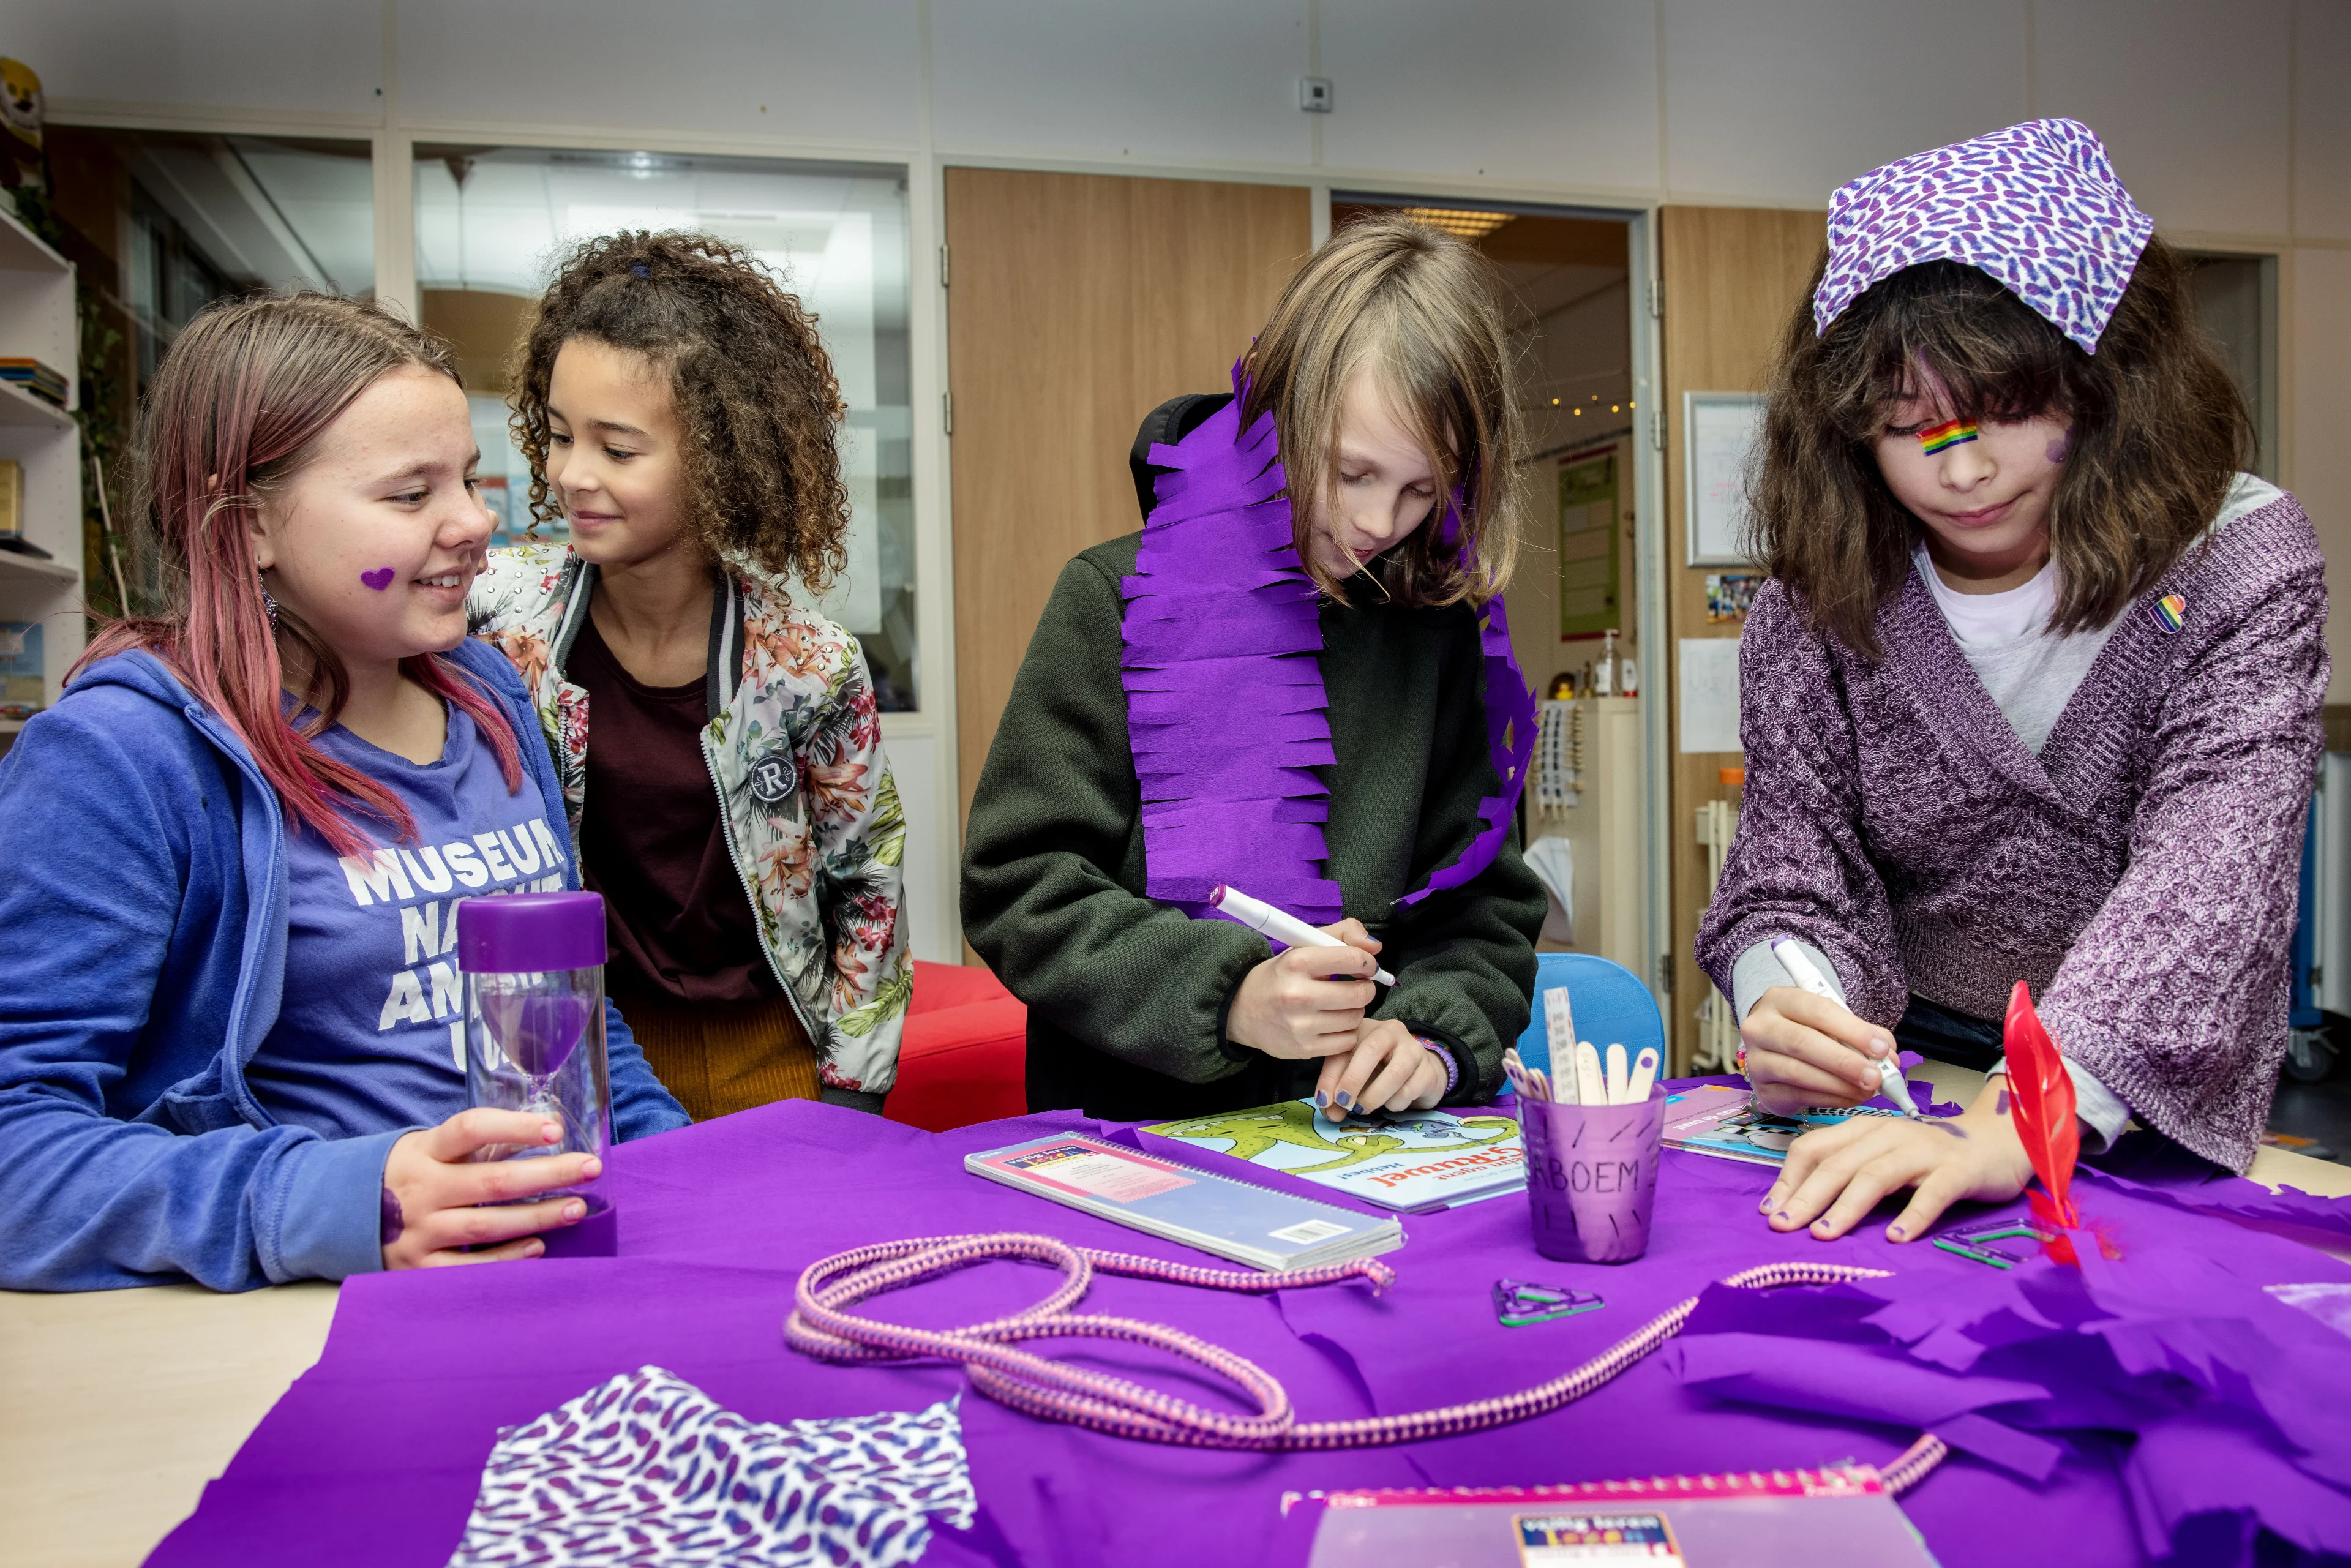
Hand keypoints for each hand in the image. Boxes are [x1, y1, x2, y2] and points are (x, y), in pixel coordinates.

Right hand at [380, 1109, 601, 1270]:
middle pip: (493, 1181)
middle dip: (548, 1174)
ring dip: (537, 1217)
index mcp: (426, 1151)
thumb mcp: (432, 1149)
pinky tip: (538, 1247)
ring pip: (486, 1225)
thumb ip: (481, 1144)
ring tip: (577, 1208)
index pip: (471, 1129)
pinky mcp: (417, 1267)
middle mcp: (422, 1189)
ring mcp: (418, 1230)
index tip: (554, 1129)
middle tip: (591, 1168)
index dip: (515, 1127)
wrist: (342, 1216)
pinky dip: (507, 1258)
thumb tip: (546, 1135)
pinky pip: (469, 1266)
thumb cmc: (411, 1174)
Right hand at [1225, 919, 1381, 1060]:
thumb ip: (1343, 933)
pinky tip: (1333, 1023)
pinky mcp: (1304, 1048)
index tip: (1363, 967)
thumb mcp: (1304, 945)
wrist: (1243, 1008)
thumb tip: (1375, 947)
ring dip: (1355, 1011)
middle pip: (1359, 993)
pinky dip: (1346, 1032)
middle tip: (1356, 987)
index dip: (1367, 963)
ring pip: (1356, 1018)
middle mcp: (1297, 994)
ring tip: (1340, 1005)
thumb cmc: (1282, 974)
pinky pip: (1347, 1041)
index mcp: (1298, 961)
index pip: (1353, 958)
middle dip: (1365, 988)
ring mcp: (1300, 1025)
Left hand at [1315, 1020, 1448, 1115]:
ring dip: (1374, 1096)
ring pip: (1394, 1073)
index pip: (1343, 1048)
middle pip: (1370, 1050)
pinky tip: (1390, 1103)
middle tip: (1344, 1103)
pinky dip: (1395, 1103)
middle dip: (1353, 1080)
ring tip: (1363, 1108)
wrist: (1418, 1071)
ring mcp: (1413, 1049)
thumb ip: (1338, 1092)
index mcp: (1364, 1028)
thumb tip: (1332, 1113)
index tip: (1324, 1100)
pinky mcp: (1428, 1069)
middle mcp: (1390, 1032)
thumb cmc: (1378, 1070)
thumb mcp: (1352, 1075)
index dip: (1330, 1076)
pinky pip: (1410, 1090)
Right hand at [1740, 985, 1897, 1115]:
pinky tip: (1850, 1098)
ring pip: (1798, 1073)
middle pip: (1802, 1043)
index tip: (1880, 1048)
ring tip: (1867, 1090)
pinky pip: (1798, 1096)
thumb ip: (1862, 1034)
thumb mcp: (1832, 1021)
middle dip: (1844, 1062)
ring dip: (1839, 1085)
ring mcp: (1756, 1060)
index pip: (1817, 1011)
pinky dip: (1830, 1099)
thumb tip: (1888, 1057)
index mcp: (1779, 1000)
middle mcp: (1760, 1027)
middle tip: (1875, 1076)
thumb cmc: (1809, 1031)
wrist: (1774, 1050)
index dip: (1852, 1030)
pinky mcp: (1762, 1089)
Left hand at [1758, 1081, 2034, 1242]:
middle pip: (1839, 1164)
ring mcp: (1924, 1151)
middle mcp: (1888, 1135)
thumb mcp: (1881, 1157)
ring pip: (1877, 1176)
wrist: (1996, 1142)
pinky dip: (1913, 1215)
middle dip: (1807, 1196)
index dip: (1789, 1178)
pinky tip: (1897, 1237)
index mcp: (1863, 1130)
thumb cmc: (1929, 1157)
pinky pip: (1933, 1193)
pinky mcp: (1958, 1171)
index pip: (1814, 1147)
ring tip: (1825, 1234)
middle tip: (1783, 1226)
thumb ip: (1847, 1172)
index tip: (1770, 1211)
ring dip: (1848, 1206)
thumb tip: (1798, 1205)